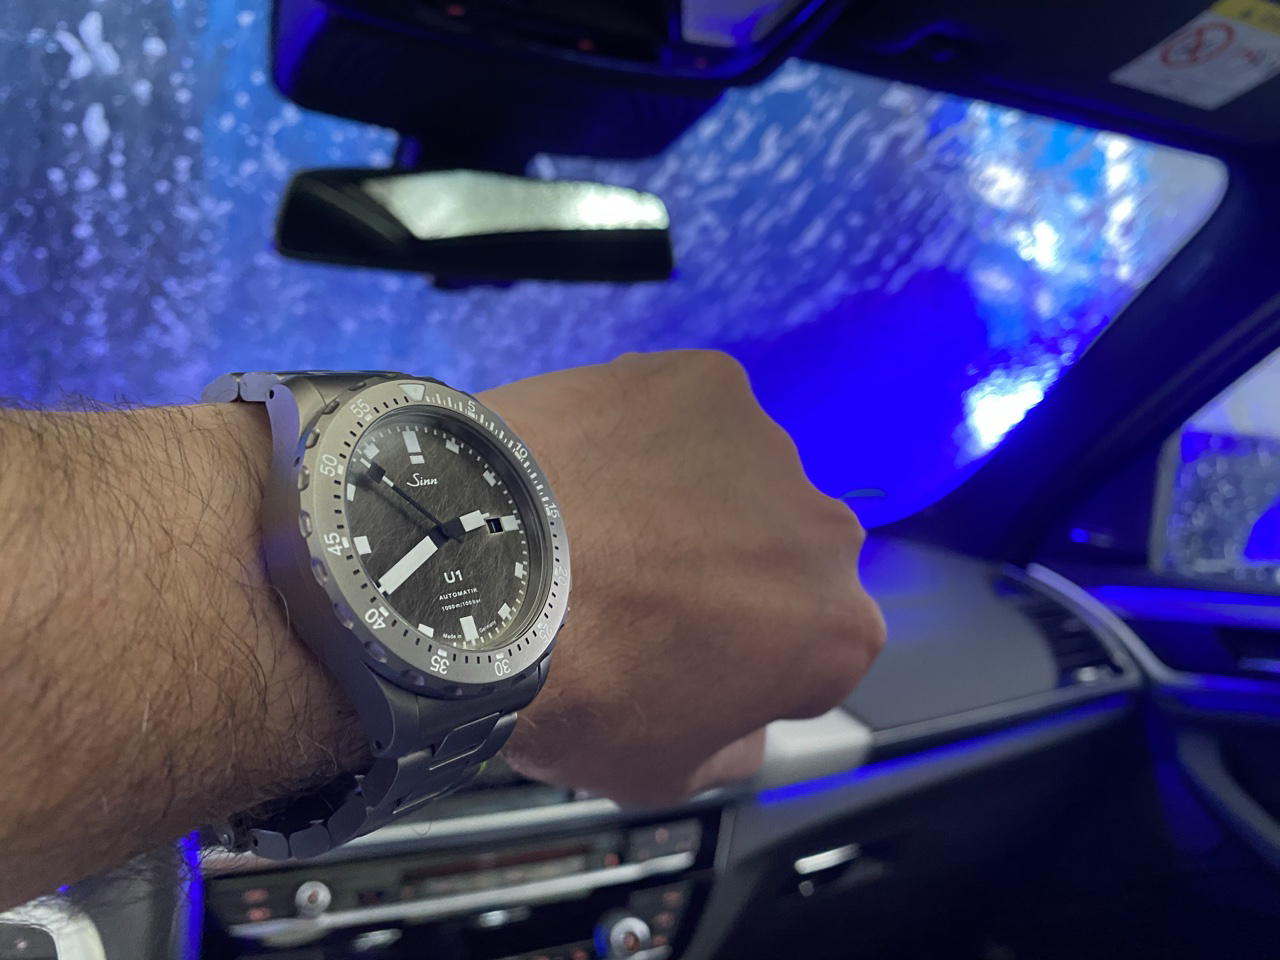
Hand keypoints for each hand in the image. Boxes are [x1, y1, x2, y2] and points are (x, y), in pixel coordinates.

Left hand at [482, 351, 884, 807]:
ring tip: (597, 529)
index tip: (692, 657)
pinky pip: (682, 414)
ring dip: (689, 499)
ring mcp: (765, 444)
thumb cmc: (572, 682)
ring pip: (736, 477)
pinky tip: (584, 471)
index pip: (814, 648)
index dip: (751, 657)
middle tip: (641, 590)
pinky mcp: (703, 381)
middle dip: (732, 569)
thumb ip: (729, 749)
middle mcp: (823, 531)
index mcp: (835, 632)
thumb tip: (740, 725)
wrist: (482, 574)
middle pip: (785, 553)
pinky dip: (643, 436)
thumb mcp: (659, 773)